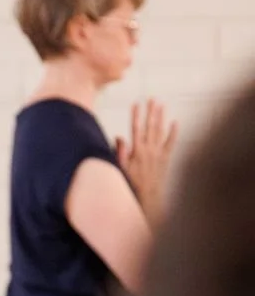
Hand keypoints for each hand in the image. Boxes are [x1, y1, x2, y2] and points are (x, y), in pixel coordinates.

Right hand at [115, 99, 177, 224]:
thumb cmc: (132, 183)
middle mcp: (149, 149)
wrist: (148, 196)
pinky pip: (171, 143)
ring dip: (161, 117)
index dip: (136, 115)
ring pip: (160, 131)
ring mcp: (159, 153)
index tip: (136, 104)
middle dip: (151, 112)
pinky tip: (175, 123)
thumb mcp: (121, 168)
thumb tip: (119, 137)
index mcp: (137, 151)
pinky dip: (173, 132)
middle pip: (150, 126)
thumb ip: (120, 152)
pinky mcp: (166, 158)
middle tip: (152, 99)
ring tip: (161, 105)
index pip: (136, 129)